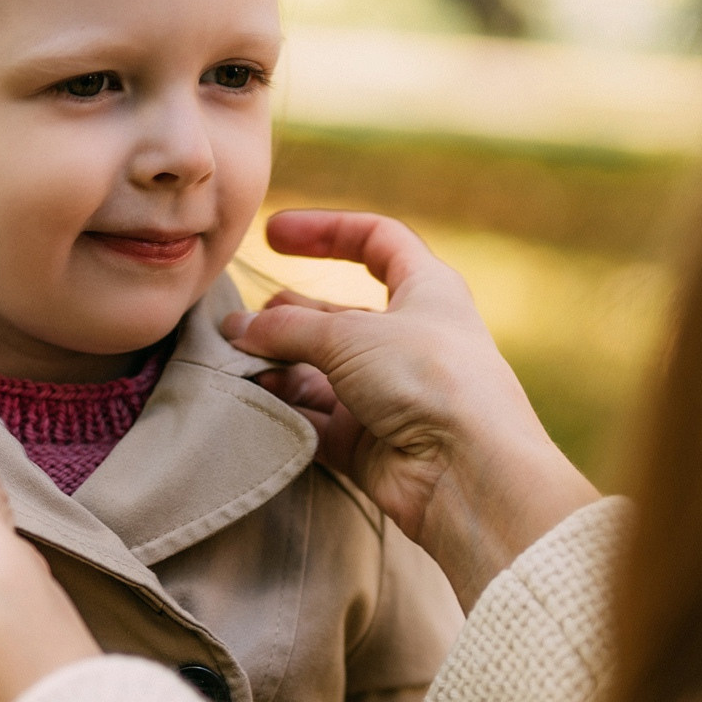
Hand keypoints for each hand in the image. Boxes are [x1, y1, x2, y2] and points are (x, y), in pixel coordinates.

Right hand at [226, 211, 599, 606]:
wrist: (465, 470)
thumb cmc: (426, 378)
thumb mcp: (350, 334)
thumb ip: (289, 327)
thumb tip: (240, 329)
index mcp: (427, 290)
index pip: (378, 241)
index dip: (327, 231)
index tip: (273, 234)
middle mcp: (410, 339)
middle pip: (338, 314)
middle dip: (288, 315)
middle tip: (242, 324)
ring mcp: (391, 393)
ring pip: (322, 370)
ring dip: (279, 365)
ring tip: (236, 363)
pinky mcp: (371, 441)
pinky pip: (318, 417)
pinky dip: (286, 408)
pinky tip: (254, 400)